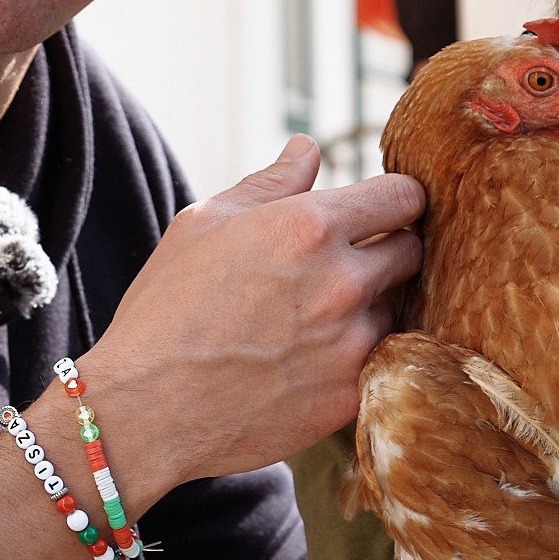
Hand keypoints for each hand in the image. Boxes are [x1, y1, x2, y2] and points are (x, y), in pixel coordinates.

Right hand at [84, 137, 425, 490]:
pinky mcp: (350, 395)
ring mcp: (352, 344)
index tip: (384, 211)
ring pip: (395, 310)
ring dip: (369, 309)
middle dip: (389, 250)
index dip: (398, 199)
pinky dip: (357, 358)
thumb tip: (308, 147)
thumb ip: (270, 183)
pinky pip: (379, 363)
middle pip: (413, 251)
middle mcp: (342, 282)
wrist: (145, 412)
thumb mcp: (203, 225)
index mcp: (309, 226)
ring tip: (313, 322)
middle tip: (348, 264)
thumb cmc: (164, 310)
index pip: (403, 196)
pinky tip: (312, 362)